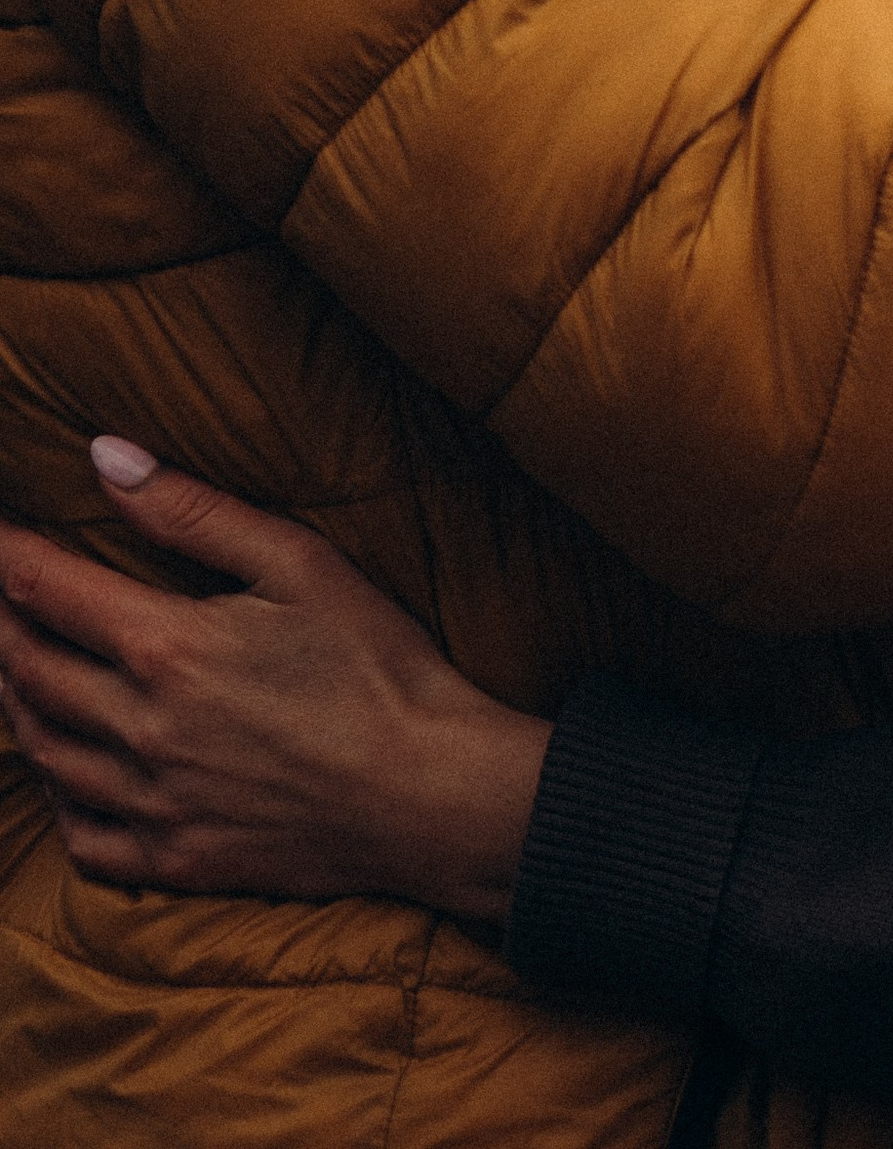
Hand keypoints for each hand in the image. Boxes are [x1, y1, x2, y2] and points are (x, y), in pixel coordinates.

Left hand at [0, 440, 548, 919]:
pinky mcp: (175, 860)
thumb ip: (195, 511)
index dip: (8, 553)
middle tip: (0, 594)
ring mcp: (152, 804)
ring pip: (42, 752)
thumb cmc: (377, 664)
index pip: (48, 590)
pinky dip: (57, 795)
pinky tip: (65, 769)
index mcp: (168, 648)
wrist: (427, 792)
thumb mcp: (301, 563)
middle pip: (28, 671)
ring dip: (15, 701)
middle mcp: (140, 730)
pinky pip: (80, 835)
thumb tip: (105, 456)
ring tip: (14, 667)